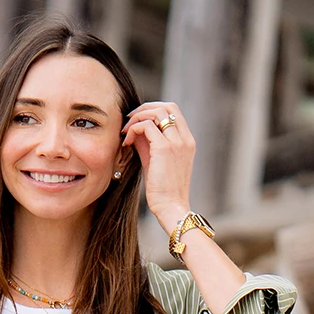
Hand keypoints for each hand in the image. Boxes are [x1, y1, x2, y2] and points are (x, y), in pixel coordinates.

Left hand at [121, 101, 194, 233]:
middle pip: (167, 106)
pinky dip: (134, 129)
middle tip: (129, 120)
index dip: (154, 109)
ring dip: (137, 118)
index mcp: (187, 141)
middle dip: (145, 108)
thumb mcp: (157, 162)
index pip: (173, 111)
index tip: (138, 120)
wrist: (170, 208)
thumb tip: (135, 130)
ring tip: (126, 131)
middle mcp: (185, 139)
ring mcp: (176, 142)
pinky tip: (127, 142)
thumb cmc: (163, 190)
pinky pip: (147, 126)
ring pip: (156, 112)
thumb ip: (149, 144)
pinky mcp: (164, 149)